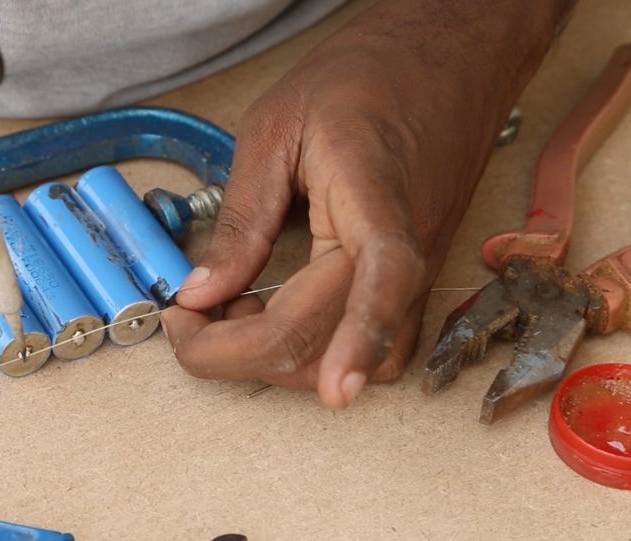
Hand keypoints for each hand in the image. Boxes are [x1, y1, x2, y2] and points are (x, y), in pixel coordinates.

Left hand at [161, 0, 571, 408]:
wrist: (446, 58)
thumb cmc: (364, 77)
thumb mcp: (275, 129)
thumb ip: (240, 220)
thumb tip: (202, 295)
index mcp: (376, 198)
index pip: (382, 277)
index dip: (360, 338)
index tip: (335, 392)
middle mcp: (408, 246)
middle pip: (338, 337)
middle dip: (244, 354)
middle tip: (184, 322)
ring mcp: (417, 270)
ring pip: (362, 359)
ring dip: (281, 358)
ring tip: (224, 314)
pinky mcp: (411, 279)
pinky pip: (369, 339)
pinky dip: (312, 347)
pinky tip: (266, 310)